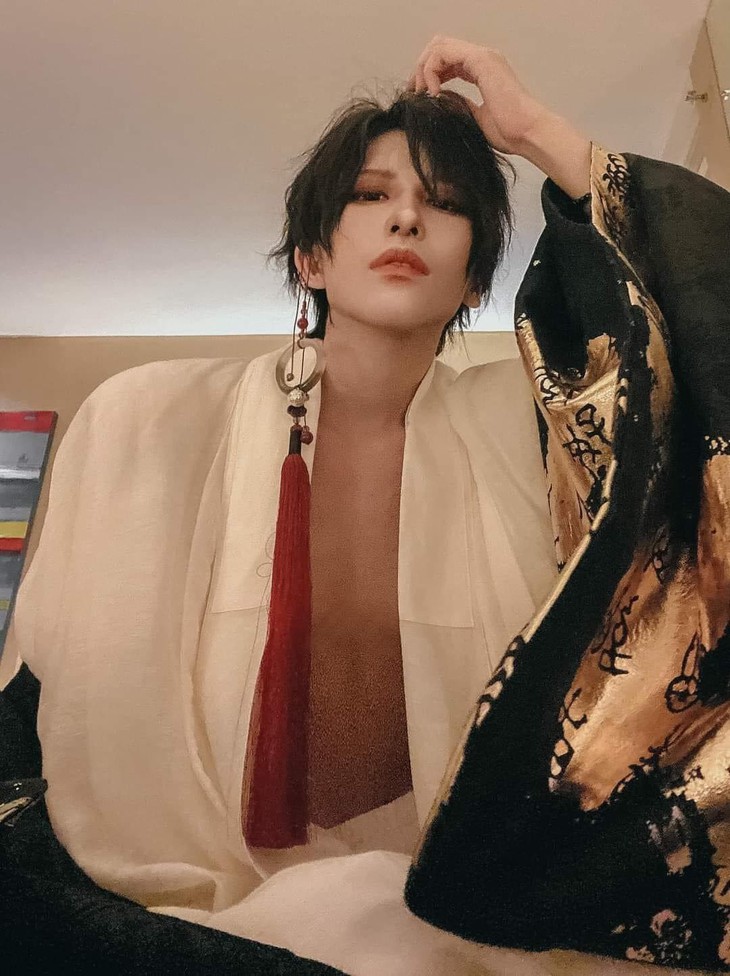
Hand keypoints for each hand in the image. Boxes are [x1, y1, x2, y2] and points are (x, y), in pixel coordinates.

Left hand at [407, 36, 549, 156]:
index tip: (418, 95)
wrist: (526, 133)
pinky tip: (433, 93)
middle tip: (415, 91)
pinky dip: (431, 71)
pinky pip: (444, 54)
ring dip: (424, 68)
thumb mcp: (475, 117)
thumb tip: (441, 100)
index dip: (428, 73)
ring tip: (422, 93)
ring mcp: (482, 57)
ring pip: (439, 46)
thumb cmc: (508, 131)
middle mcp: (482, 58)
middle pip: (440, 46)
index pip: (447, 59)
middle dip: (422, 67)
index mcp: (482, 69)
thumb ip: (459, 104)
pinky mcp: (481, 60)